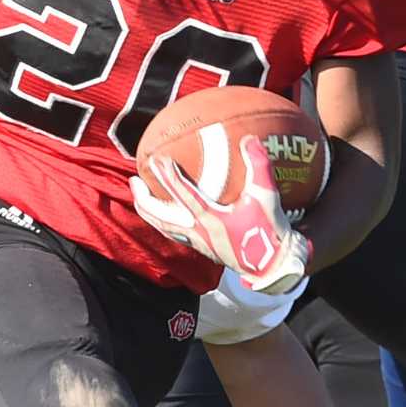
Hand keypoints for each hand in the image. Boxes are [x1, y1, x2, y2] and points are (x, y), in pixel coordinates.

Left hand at [129, 135, 310, 292]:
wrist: (272, 267)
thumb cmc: (269, 232)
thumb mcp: (266, 197)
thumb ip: (259, 166)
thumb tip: (250, 139)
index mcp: (210, 219)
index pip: (183, 195)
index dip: (169, 177)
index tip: (157, 160)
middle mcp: (198, 232)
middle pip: (160, 217)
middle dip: (144, 199)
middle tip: (133, 180)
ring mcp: (198, 242)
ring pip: (164, 227)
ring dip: (149, 212)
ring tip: (140, 198)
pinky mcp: (203, 249)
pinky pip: (174, 233)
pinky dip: (163, 222)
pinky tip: (164, 215)